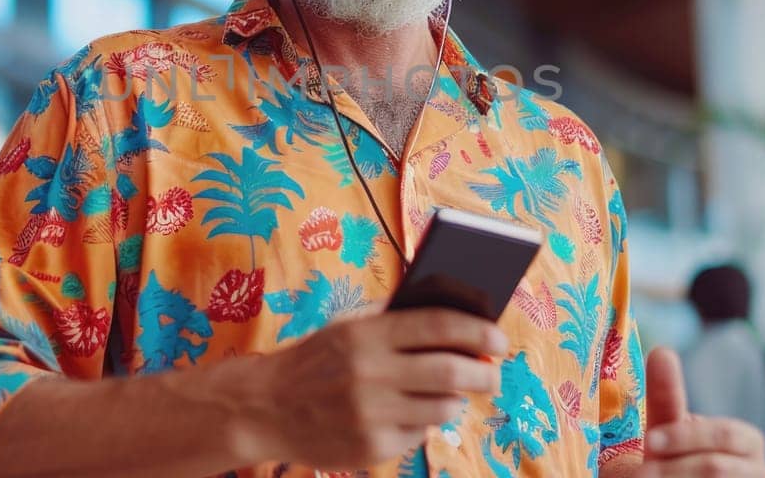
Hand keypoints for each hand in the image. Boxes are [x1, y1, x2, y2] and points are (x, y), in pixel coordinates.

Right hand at [243, 308, 505, 469]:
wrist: (266, 407)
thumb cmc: (317, 360)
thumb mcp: (347, 326)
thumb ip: (394, 318)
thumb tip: (459, 318)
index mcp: (366, 334)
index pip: (439, 325)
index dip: (478, 329)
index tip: (499, 337)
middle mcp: (369, 373)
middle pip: (450, 370)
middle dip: (484, 372)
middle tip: (494, 372)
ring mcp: (370, 413)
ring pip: (442, 407)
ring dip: (456, 399)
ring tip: (453, 391)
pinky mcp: (371, 447)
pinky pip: (419, 435)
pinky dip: (424, 423)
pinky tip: (410, 413)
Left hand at [637, 347, 764, 477]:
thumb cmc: (670, 463)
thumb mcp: (667, 433)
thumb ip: (667, 398)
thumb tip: (663, 350)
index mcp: (745, 442)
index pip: (725, 434)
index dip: (685, 437)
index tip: (648, 442)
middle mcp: (759, 471)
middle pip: (718, 468)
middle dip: (673, 469)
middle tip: (641, 475)